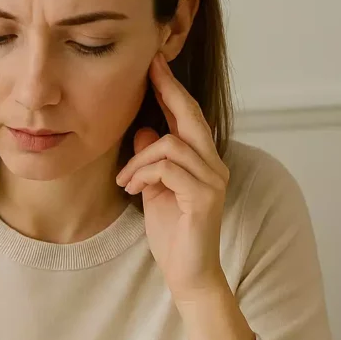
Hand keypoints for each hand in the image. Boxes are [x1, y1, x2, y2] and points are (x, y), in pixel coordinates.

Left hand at [116, 51, 229, 302]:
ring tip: (126, 180)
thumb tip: (142, 130)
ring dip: (139, 159)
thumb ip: (152, 161)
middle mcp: (214, 166)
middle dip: (167, 91)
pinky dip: (144, 173)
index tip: (155, 64)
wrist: (187, 274)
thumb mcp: (154, 190)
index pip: (190, 117)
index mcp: (204, 162)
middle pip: (191, 117)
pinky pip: (168, 168)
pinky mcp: (204, 198)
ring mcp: (212, 181)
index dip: (172, 89)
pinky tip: (133, 188)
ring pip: (171, 144)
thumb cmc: (172, 235)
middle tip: (149, 70)